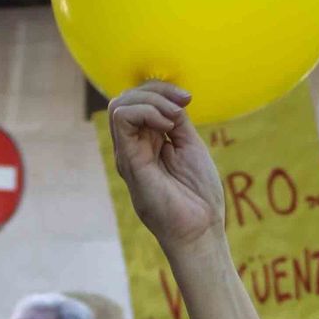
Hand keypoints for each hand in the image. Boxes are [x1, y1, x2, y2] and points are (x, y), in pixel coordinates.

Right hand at [109, 84, 225, 254]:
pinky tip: (167, 125)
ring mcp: (128, 154)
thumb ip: (176, 121)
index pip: (140, 101)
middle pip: (127, 97)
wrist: (199, 229)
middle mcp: (133, 147)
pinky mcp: (128, 161)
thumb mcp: (190, 146)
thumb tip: (170, 99)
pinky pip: (122, 118)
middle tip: (183, 104)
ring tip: (175, 117)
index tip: (188, 99)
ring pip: (120, 103)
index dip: (161, 90)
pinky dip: (146, 111)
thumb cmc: (199, 196)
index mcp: (148, 143)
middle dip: (156, 89)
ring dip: (152, 99)